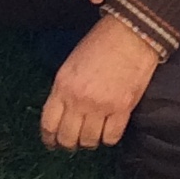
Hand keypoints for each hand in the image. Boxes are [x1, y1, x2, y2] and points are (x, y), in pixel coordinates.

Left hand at [40, 13, 162, 151]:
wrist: (131, 34)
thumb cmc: (100, 44)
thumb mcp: (71, 65)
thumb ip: (64, 90)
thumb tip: (63, 113)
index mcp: (62, 86)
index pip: (49, 124)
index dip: (49, 139)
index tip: (52, 143)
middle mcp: (79, 100)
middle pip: (67, 138)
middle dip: (68, 144)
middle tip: (74, 143)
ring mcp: (101, 106)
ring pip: (89, 141)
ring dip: (90, 142)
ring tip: (93, 135)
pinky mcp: (123, 108)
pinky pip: (111, 137)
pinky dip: (109, 138)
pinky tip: (109, 131)